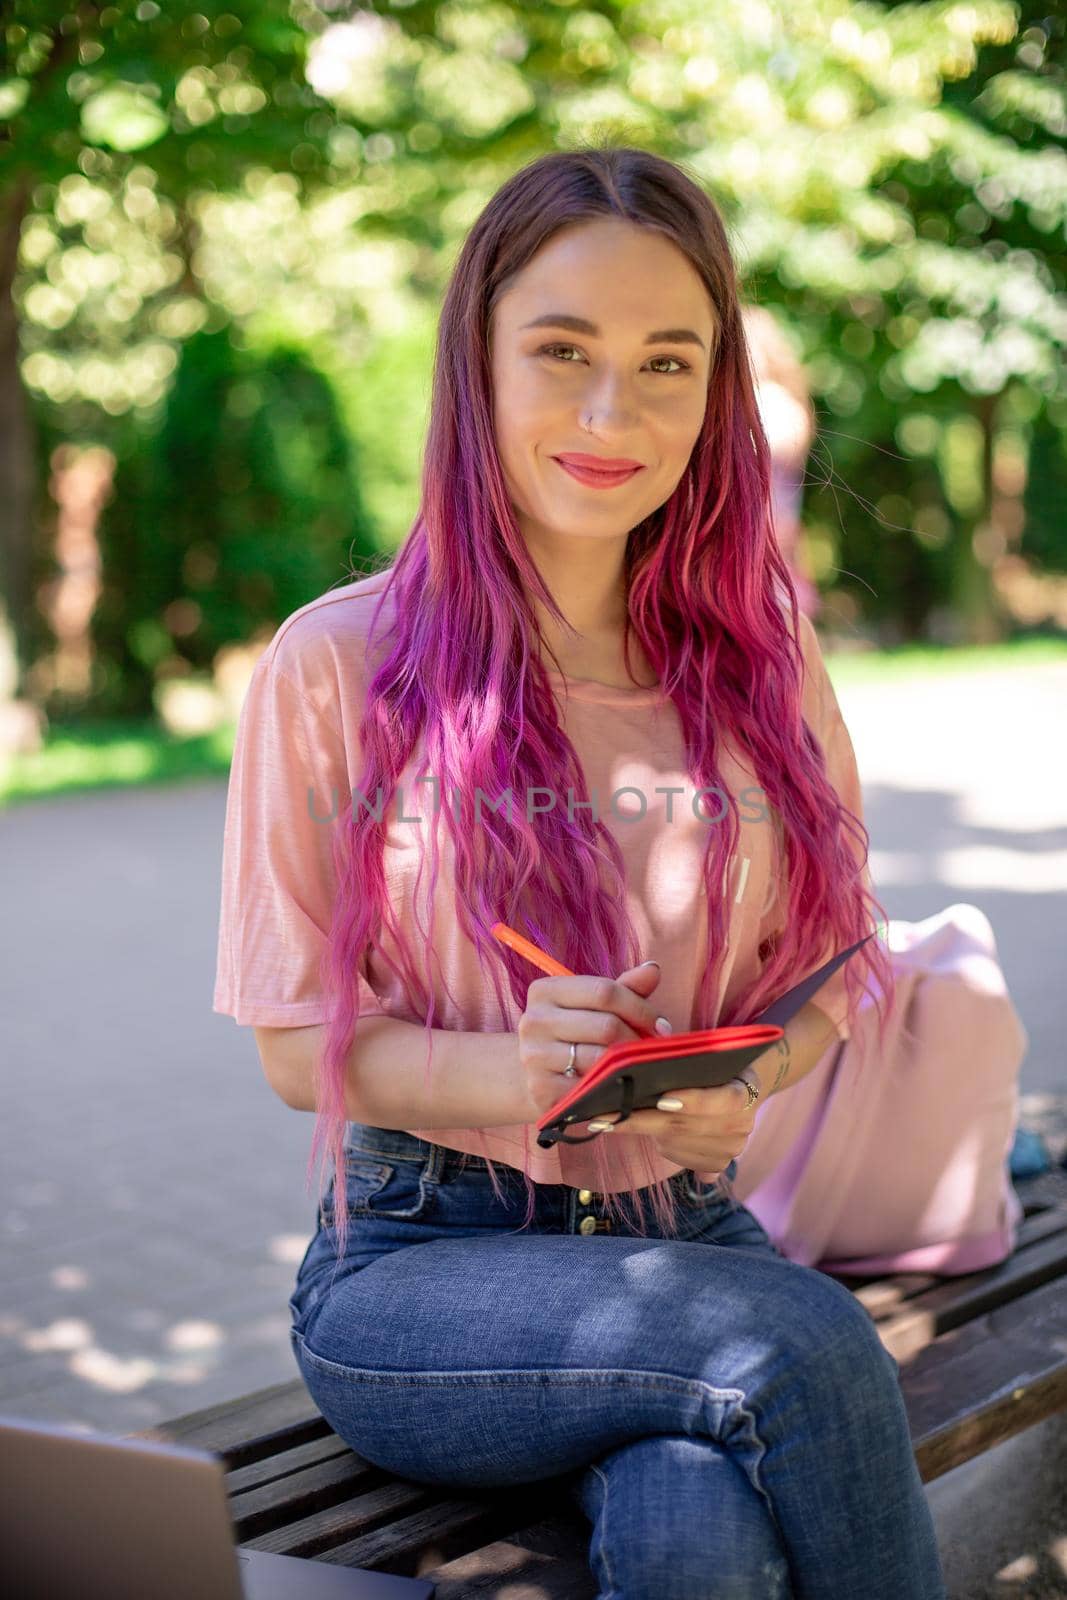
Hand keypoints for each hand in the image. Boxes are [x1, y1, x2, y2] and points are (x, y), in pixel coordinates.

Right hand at [516, 960, 670, 1119]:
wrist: (538, 1076)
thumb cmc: (575, 1034)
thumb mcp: (595, 1007)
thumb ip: (625, 988)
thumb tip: (653, 970)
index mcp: (545, 991)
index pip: (605, 991)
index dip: (641, 1008)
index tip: (662, 1026)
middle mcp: (534, 1020)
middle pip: (606, 1026)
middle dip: (637, 1039)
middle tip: (652, 1050)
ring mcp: (534, 1056)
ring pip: (600, 1058)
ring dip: (627, 1065)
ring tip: (637, 1066)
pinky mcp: (541, 1089)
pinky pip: (591, 1087)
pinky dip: (611, 1087)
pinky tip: (617, 1085)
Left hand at [584, 986, 771, 1169]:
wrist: (737, 1084)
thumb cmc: (706, 1056)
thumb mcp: (696, 1038)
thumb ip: (668, 1013)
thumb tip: (649, 971)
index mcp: (747, 1084)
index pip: (728, 1099)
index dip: (696, 1102)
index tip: (663, 1098)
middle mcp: (744, 1120)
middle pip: (693, 1127)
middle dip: (648, 1120)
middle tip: (607, 1112)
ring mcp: (732, 1146)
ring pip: (683, 1148)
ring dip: (646, 1135)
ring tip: (607, 1120)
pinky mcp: (717, 1164)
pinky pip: (684, 1163)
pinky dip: (658, 1149)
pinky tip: (624, 1133)